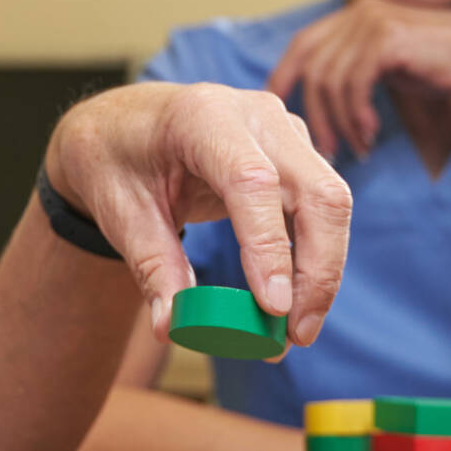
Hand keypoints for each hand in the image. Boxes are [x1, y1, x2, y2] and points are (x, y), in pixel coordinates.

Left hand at [45, 82, 350, 344]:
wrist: (125, 124)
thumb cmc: (118, 160)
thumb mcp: (120, 212)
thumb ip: (152, 267)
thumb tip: (172, 327)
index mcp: (203, 116)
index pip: (252, 181)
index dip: (269, 246)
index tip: (273, 309)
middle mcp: (256, 115)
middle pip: (317, 191)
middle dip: (318, 270)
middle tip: (296, 335)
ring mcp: (284, 132)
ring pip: (331, 202)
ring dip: (322, 272)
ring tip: (295, 333)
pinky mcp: (296, 154)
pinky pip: (322, 210)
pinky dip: (316, 259)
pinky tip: (294, 302)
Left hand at [265, 0, 450, 161]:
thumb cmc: (443, 68)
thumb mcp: (391, 67)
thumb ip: (359, 70)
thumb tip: (323, 97)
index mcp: (357, 14)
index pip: (304, 43)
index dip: (284, 75)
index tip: (274, 110)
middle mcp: (360, 10)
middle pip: (313, 65)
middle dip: (313, 112)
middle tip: (324, 150)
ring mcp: (373, 19)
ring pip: (331, 79)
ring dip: (340, 122)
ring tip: (357, 149)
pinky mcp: (388, 37)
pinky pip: (353, 83)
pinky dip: (356, 115)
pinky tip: (370, 135)